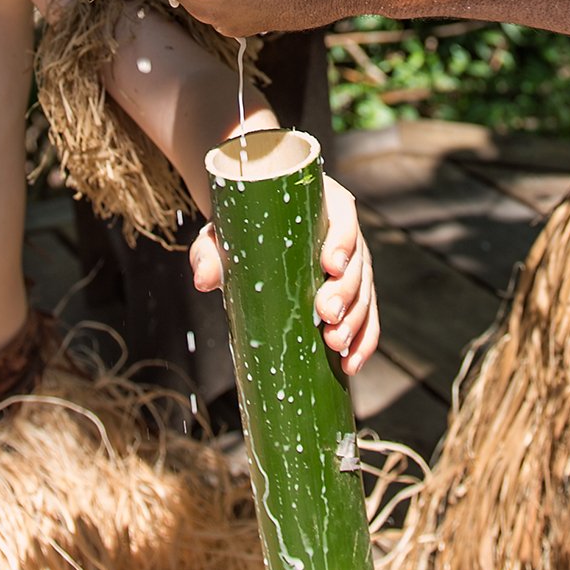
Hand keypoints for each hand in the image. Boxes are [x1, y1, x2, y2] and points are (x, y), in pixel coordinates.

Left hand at [190, 174, 379, 374]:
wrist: (248, 236)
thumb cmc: (238, 228)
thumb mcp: (222, 234)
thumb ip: (209, 251)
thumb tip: (204, 279)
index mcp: (320, 205)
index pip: (341, 216)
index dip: (342, 240)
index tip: (329, 265)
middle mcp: (343, 233)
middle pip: (356, 260)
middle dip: (346, 290)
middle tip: (327, 314)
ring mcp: (350, 265)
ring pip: (364, 291)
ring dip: (356, 320)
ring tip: (335, 343)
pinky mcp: (350, 294)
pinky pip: (366, 316)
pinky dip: (363, 339)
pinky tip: (351, 364)